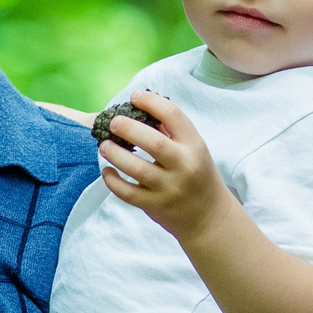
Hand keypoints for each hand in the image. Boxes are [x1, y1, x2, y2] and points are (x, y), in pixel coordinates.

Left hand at [97, 90, 232, 244]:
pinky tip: (107, 171)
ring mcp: (169, 187)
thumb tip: (141, 110)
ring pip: (137, 169)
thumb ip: (171, 132)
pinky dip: (113, 181)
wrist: (209, 217)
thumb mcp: (193, 150)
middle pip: (154, 143)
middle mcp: (184, 165)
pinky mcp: (155, 205)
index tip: (135, 96)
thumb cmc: (197, 176)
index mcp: (194, 146)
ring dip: (115, 155)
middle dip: (129, 128)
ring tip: (103, 145)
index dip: (152, 101)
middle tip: (113, 122)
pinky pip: (127, 192)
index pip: (174, 116)